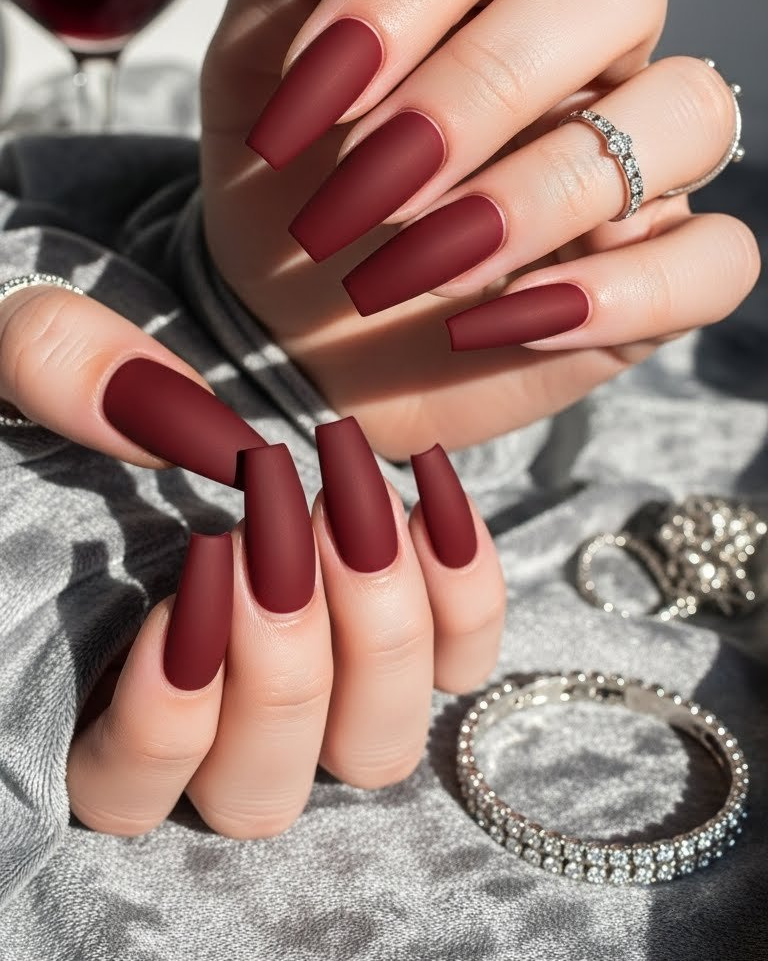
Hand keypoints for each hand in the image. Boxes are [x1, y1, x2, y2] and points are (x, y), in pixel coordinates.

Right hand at [0, 283, 503, 837]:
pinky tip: (427, 481)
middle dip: (279, 662)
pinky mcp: (419, 624)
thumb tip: (166, 412)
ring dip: (373, 630)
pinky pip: (464, 663)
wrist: (207, 327)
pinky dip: (465, 589)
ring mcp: (330, 676)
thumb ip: (55, 364)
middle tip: (270, 518)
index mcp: (97, 678)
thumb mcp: (30, 345)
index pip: (125, 789)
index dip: (162, 723)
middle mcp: (222, 708)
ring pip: (373, 752)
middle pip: (260, 792)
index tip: (193, 573)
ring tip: (349, 495)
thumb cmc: (89, 365)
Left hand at [200, 0, 759, 461]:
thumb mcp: (254, 69)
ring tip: (418, 267)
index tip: (308, 92)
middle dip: (479, 85)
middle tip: (366, 182)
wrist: (289, 332)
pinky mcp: (660, 271)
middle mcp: (579, 52)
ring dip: (539, 194)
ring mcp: (635, 159)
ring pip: (687, 109)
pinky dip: (620, 292)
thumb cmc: (286, 185)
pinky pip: (715, 257)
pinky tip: (506, 320)